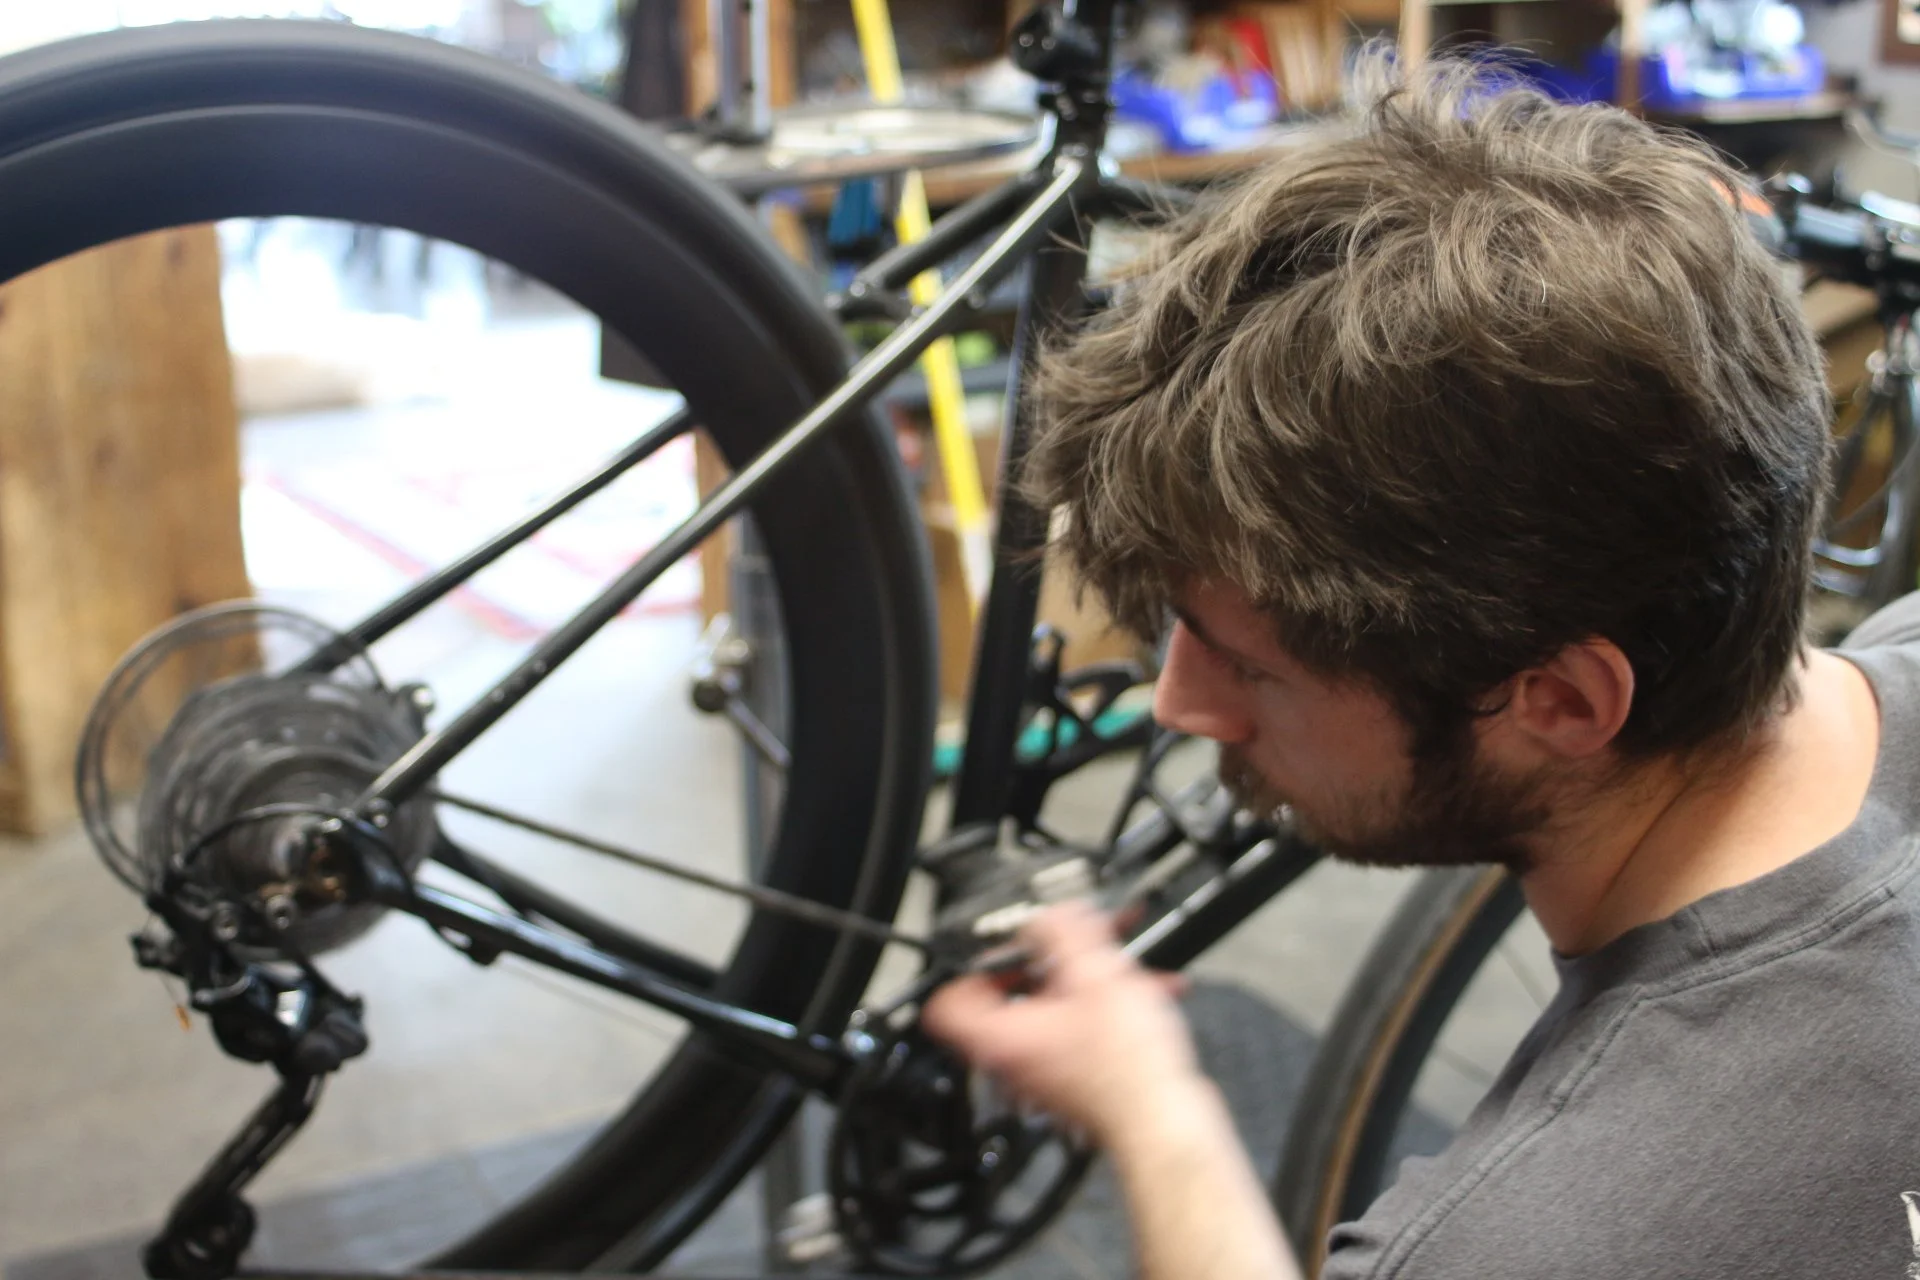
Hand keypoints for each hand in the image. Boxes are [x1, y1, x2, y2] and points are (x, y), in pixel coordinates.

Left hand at [920, 901, 1202, 1149]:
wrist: (1165, 1123)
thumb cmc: (1127, 1073)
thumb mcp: (1095, 977)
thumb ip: (1064, 934)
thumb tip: (1048, 917)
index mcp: (1002, 1036)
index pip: (950, 1001)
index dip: (976, 966)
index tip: (1007, 949)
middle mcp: (1015, 1059)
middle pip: (1012, 996)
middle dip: (1051, 960)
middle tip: (1078, 941)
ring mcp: (1047, 1072)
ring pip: (1057, 1010)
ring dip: (1089, 979)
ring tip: (1123, 960)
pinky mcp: (1079, 1078)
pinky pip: (1082, 1030)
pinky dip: (1108, 1006)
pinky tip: (1147, 991)